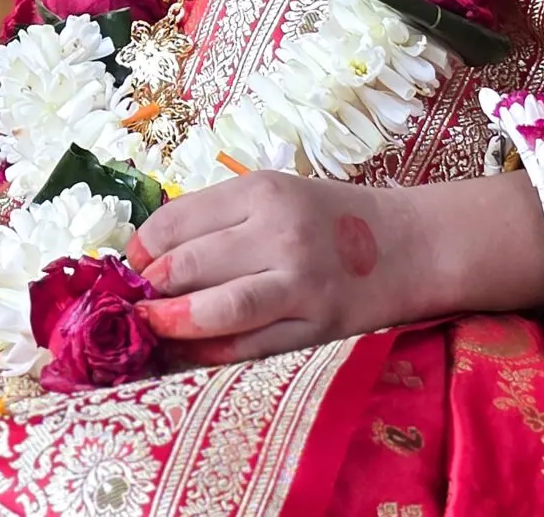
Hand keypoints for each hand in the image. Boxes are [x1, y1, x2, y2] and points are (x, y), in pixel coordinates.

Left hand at [125, 170, 543, 363]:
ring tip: (150, 327)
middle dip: (150, 288)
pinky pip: (249, 346)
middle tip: (132, 302)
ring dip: (171, 322)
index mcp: (262, 192)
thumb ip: (219, 218)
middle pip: (189, 265)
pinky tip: (189, 351)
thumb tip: (150, 253)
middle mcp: (279, 232)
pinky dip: (210, 351)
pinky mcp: (317, 326)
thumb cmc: (329, 218)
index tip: (131, 265)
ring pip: (215, 309)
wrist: (411, 245)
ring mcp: (300, 283)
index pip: (177, 220)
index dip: (142, 248)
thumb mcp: (275, 196)